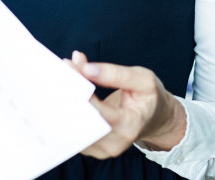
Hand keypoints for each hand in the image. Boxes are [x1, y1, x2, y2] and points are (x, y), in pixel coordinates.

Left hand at [68, 50, 186, 157]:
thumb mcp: (143, 79)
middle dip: (68, 92)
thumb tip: (86, 68)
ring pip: (74, 124)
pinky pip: (74, 127)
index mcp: (129, 125)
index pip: (98, 110)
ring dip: (65, 98)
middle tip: (59, 69)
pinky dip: (67, 108)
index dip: (81, 88)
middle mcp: (114, 142)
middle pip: (82, 118)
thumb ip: (115, 73)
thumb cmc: (148, 97)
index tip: (70, 66)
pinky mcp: (92, 146)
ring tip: (61, 76)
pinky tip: (65, 90)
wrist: (155, 118)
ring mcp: (102, 148)